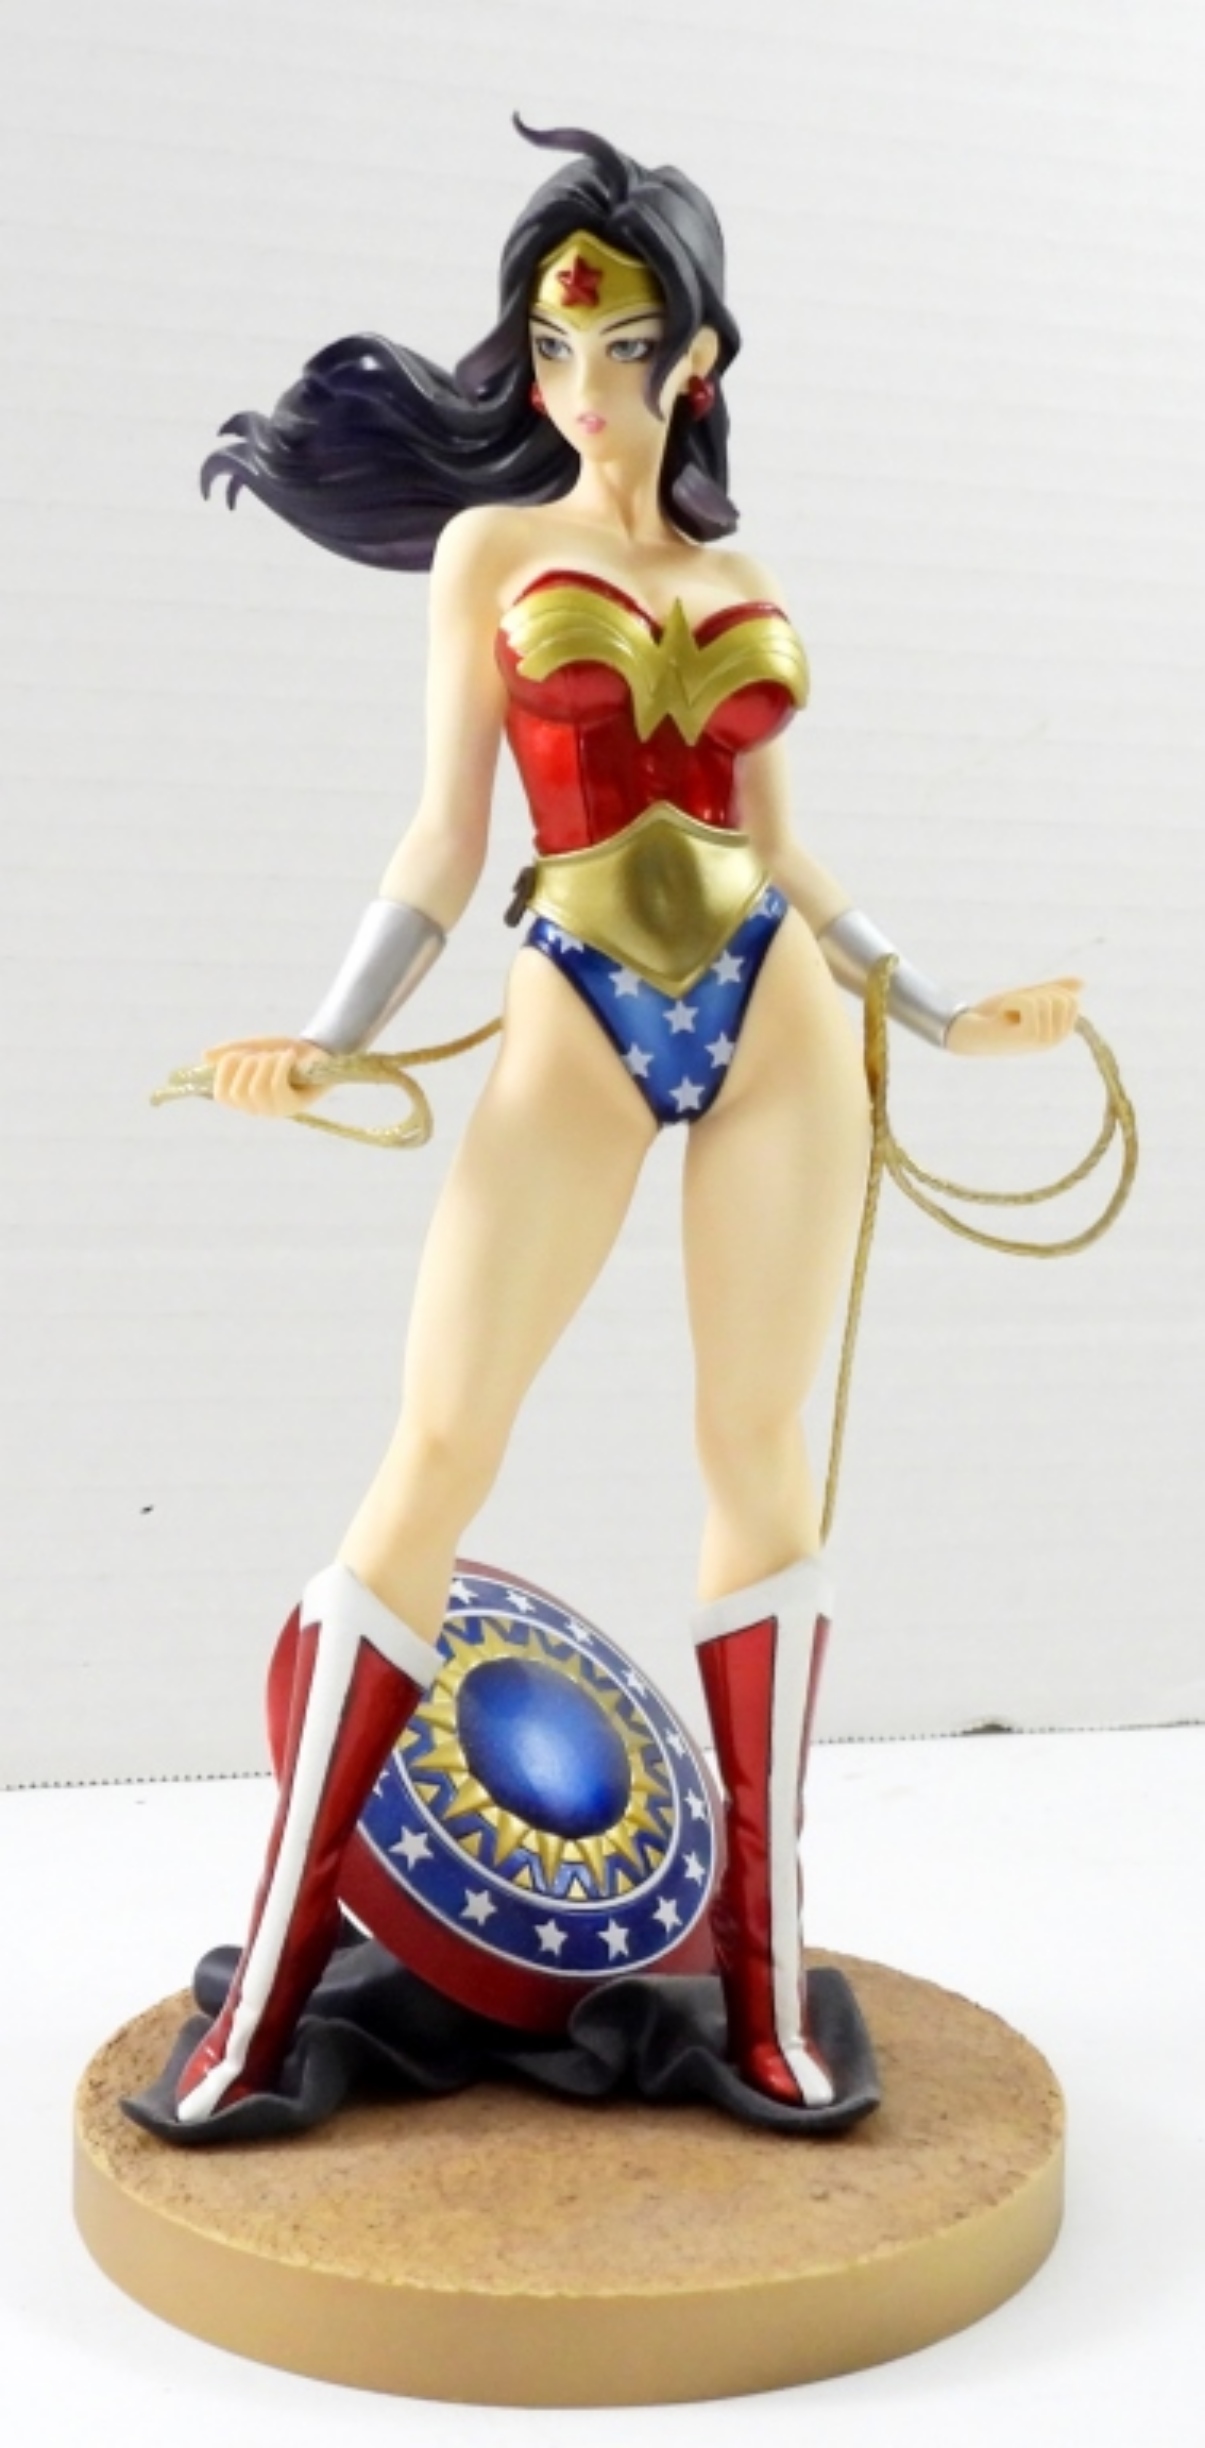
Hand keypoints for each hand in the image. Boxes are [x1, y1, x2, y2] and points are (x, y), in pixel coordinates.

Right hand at [202, 1035, 326, 1116]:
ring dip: (265, 1064)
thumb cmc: (283, 1052)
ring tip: (277, 1056)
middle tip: (262, 1054)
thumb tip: (204, 1056)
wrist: (318, 1051)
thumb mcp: (254, 1047)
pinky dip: (280, 1065)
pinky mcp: (294, 1105)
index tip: (238, 1055)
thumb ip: (231, 1052)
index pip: (222, 1095)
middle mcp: (257, 1109)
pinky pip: (277, 1086)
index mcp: (244, 1098)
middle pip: (238, 1093)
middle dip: (247, 1066)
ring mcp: (276, 1110)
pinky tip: (288, 1057)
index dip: (225, 1072)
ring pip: (257, 1089)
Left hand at [946, 978, 1082, 1057]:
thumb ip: (1054, 990)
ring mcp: (1044, 1041)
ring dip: (1020, 999)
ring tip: (1007, 1015)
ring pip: (1046, 999)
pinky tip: (1002, 1017)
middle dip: (1035, 995)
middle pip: (1062, 998)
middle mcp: (1055, 1040)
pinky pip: (1031, 1003)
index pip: (1071, 999)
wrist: (967, 1031)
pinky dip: (1013, 1001)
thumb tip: (1083, 982)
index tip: (1025, 1006)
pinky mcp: (1029, 1037)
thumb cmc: (996, 1014)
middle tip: (1015, 1010)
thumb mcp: (1030, 996)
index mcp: (1059, 1032)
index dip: (1045, 993)